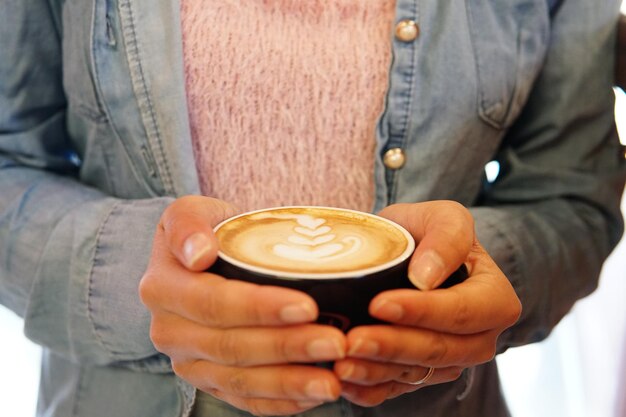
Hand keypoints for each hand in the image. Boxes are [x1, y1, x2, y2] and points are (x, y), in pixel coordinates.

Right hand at [139, 196, 346, 415]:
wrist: (204, 260)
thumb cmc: (209, 230)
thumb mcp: (190, 211)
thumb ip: (187, 223)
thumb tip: (199, 254)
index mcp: (163, 289)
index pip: (214, 302)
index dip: (260, 308)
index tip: (308, 306)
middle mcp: (170, 332)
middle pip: (232, 347)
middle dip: (287, 347)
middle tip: (336, 342)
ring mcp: (190, 362)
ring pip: (240, 381)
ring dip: (289, 383)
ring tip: (333, 381)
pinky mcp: (210, 381)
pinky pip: (244, 401)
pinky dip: (280, 402)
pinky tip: (313, 395)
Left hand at [333, 201, 521, 405]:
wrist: (407, 252)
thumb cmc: (427, 230)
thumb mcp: (443, 216)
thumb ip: (446, 235)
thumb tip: (425, 277)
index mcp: (495, 299)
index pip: (462, 312)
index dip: (422, 312)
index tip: (379, 303)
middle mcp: (479, 338)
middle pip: (439, 351)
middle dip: (393, 347)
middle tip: (352, 340)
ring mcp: (450, 361)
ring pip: (416, 374)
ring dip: (376, 372)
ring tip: (341, 364)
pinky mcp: (422, 374)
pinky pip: (398, 389)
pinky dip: (370, 389)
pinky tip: (343, 381)